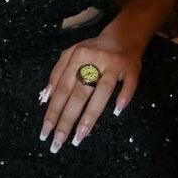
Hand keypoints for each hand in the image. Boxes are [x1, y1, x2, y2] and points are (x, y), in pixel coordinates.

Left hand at [38, 33, 141, 153]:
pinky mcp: (131, 69)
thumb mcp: (71, 54)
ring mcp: (114, 64)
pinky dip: (124, 96)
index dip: (53, 110)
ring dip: (90, 115)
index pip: (63, 87)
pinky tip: (117, 111)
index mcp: (77, 55)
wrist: (123, 36)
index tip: (45, 131)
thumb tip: (46, 98)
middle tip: (58, 141)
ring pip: (102, 91)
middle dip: (67, 119)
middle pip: (79, 92)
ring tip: (79, 137)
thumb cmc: (94, 50)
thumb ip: (58, 73)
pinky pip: (129, 84)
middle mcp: (95, 59)